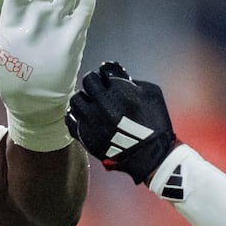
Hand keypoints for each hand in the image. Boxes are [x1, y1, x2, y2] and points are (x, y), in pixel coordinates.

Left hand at [66, 61, 179, 183]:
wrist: (150, 156)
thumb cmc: (155, 124)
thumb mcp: (152, 94)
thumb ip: (134, 82)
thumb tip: (118, 78)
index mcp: (120, 90)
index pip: (105, 70)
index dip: (108, 73)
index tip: (109, 78)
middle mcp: (103, 103)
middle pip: (87, 81)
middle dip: (94, 83)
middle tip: (98, 89)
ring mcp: (92, 120)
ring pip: (76, 99)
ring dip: (84, 99)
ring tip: (90, 104)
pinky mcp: (85, 136)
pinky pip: (70, 120)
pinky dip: (75, 116)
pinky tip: (83, 116)